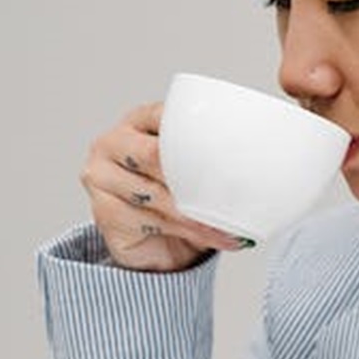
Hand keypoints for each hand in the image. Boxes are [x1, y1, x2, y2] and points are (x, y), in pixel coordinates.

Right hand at [81, 103, 245, 271]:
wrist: (150, 242)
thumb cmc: (171, 194)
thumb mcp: (187, 165)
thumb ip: (205, 152)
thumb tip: (257, 155)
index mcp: (136, 120)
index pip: (164, 115)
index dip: (194, 131)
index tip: (226, 147)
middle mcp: (112, 144)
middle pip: (153, 155)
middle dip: (192, 176)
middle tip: (228, 189)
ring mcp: (102, 179)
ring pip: (157, 194)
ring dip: (198, 213)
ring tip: (229, 223)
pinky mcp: (104, 213)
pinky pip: (154, 221)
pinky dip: (191, 231)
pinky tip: (213, 236)